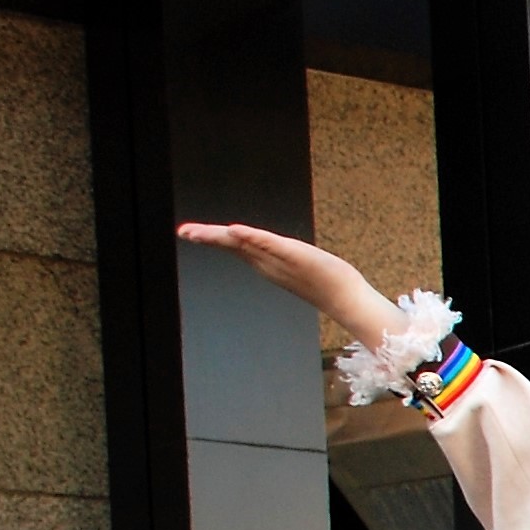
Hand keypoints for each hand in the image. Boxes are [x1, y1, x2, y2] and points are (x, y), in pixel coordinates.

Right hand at [174, 222, 402, 347]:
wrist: (347, 298)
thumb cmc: (328, 282)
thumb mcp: (298, 264)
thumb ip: (281, 256)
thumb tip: (268, 250)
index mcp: (267, 263)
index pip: (234, 247)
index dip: (211, 239)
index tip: (187, 233)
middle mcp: (268, 263)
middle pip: (232, 246)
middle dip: (206, 238)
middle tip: (182, 232)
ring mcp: (279, 261)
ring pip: (244, 245)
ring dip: (219, 236)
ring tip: (196, 232)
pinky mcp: (294, 256)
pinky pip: (270, 244)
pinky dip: (252, 237)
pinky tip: (235, 230)